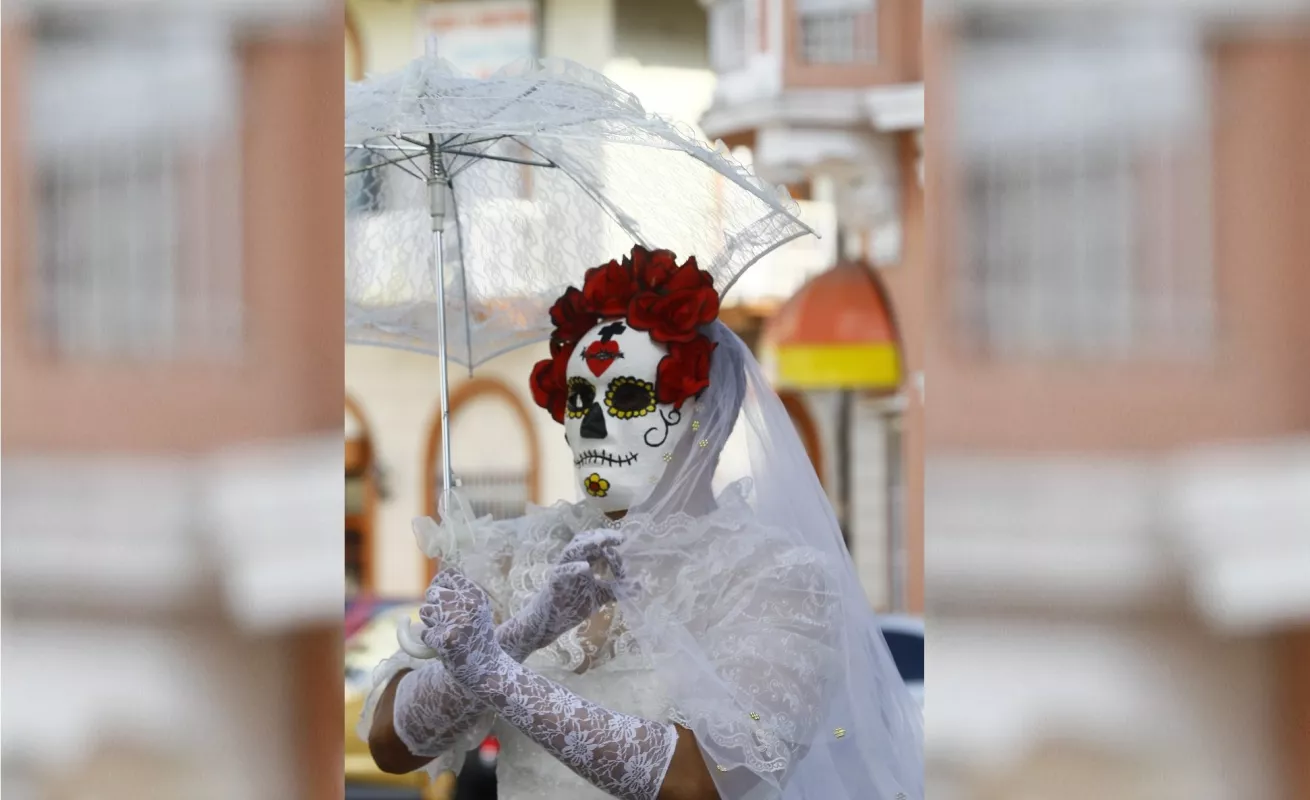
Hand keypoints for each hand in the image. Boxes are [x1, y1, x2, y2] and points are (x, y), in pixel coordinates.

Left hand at [419, 569, 503, 684]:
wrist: (488, 670)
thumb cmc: (478, 640)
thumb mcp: (477, 612)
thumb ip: (459, 597)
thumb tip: (433, 588)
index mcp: (477, 595)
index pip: (449, 575)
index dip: (439, 583)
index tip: (438, 595)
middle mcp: (469, 604)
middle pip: (432, 592)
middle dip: (433, 606)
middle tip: (445, 621)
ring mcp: (458, 622)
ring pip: (425, 611)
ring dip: (430, 624)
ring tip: (447, 634)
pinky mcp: (446, 640)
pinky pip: (426, 634)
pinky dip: (431, 642)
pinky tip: (446, 649)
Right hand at [497, 529, 625, 662]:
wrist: (547, 623)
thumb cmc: (571, 605)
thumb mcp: (599, 595)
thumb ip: (616, 589)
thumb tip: (639, 586)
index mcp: (582, 562)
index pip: (597, 548)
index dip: (612, 550)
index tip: (625, 557)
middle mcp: (571, 562)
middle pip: (583, 540)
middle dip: (601, 536)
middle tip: (619, 538)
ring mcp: (561, 571)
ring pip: (571, 551)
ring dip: (587, 545)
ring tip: (602, 542)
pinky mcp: (553, 584)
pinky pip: (561, 573)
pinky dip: (572, 568)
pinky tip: (585, 568)